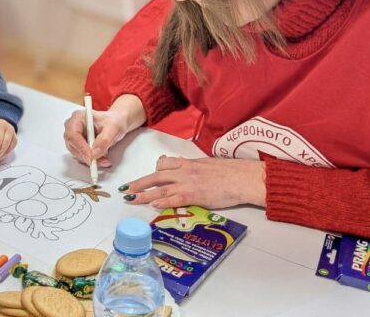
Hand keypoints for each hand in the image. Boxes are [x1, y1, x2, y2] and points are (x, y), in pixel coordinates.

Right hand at [63, 108, 129, 168]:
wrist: (116, 124)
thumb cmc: (114, 121)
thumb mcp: (113, 128)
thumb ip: (104, 140)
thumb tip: (95, 153)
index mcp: (78, 117)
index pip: (73, 135)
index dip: (81, 147)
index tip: (91, 157)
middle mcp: (73, 127)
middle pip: (73, 146)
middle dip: (87, 156)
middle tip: (101, 160)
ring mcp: (75, 137)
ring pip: (77, 153)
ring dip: (90, 159)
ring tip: (104, 159)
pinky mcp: (78, 146)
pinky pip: (81, 156)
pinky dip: (91, 160)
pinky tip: (101, 158)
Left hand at [120, 156, 266, 208]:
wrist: (243, 178)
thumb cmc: (231, 173)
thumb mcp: (209, 165)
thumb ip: (196, 169)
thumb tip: (189, 170)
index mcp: (189, 163)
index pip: (165, 164)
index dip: (154, 171)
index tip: (146, 177)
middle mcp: (185, 171)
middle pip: (156, 176)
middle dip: (139, 183)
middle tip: (127, 189)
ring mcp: (188, 183)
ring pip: (160, 187)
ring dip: (144, 194)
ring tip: (131, 199)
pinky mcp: (195, 195)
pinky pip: (174, 198)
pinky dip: (162, 201)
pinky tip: (153, 205)